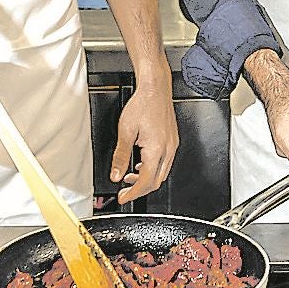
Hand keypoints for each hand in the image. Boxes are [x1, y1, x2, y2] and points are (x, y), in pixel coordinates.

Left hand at [111, 83, 178, 203]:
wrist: (155, 89)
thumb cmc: (142, 104)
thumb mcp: (125, 131)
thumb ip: (120, 156)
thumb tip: (116, 175)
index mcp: (156, 149)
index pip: (146, 182)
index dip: (133, 193)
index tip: (123, 197)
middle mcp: (168, 149)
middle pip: (156, 182)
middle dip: (140, 190)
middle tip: (125, 192)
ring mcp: (172, 145)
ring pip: (162, 173)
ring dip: (146, 180)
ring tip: (130, 178)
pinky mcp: (172, 141)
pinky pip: (165, 163)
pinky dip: (153, 169)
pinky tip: (141, 164)